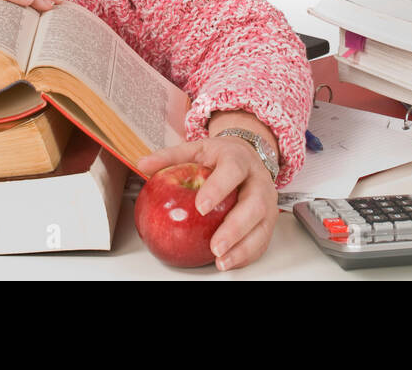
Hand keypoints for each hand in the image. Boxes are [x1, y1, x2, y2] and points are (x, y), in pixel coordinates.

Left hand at [137, 135, 277, 270]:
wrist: (249, 155)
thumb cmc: (221, 157)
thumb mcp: (196, 149)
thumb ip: (170, 157)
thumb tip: (142, 164)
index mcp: (238, 159)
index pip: (232, 171)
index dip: (218, 188)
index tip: (201, 206)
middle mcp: (258, 180)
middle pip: (254, 205)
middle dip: (235, 228)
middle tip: (215, 246)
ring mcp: (267, 201)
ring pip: (262, 227)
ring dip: (243, 248)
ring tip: (222, 261)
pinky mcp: (269, 219)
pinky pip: (262, 240)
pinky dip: (247, 254)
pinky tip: (231, 262)